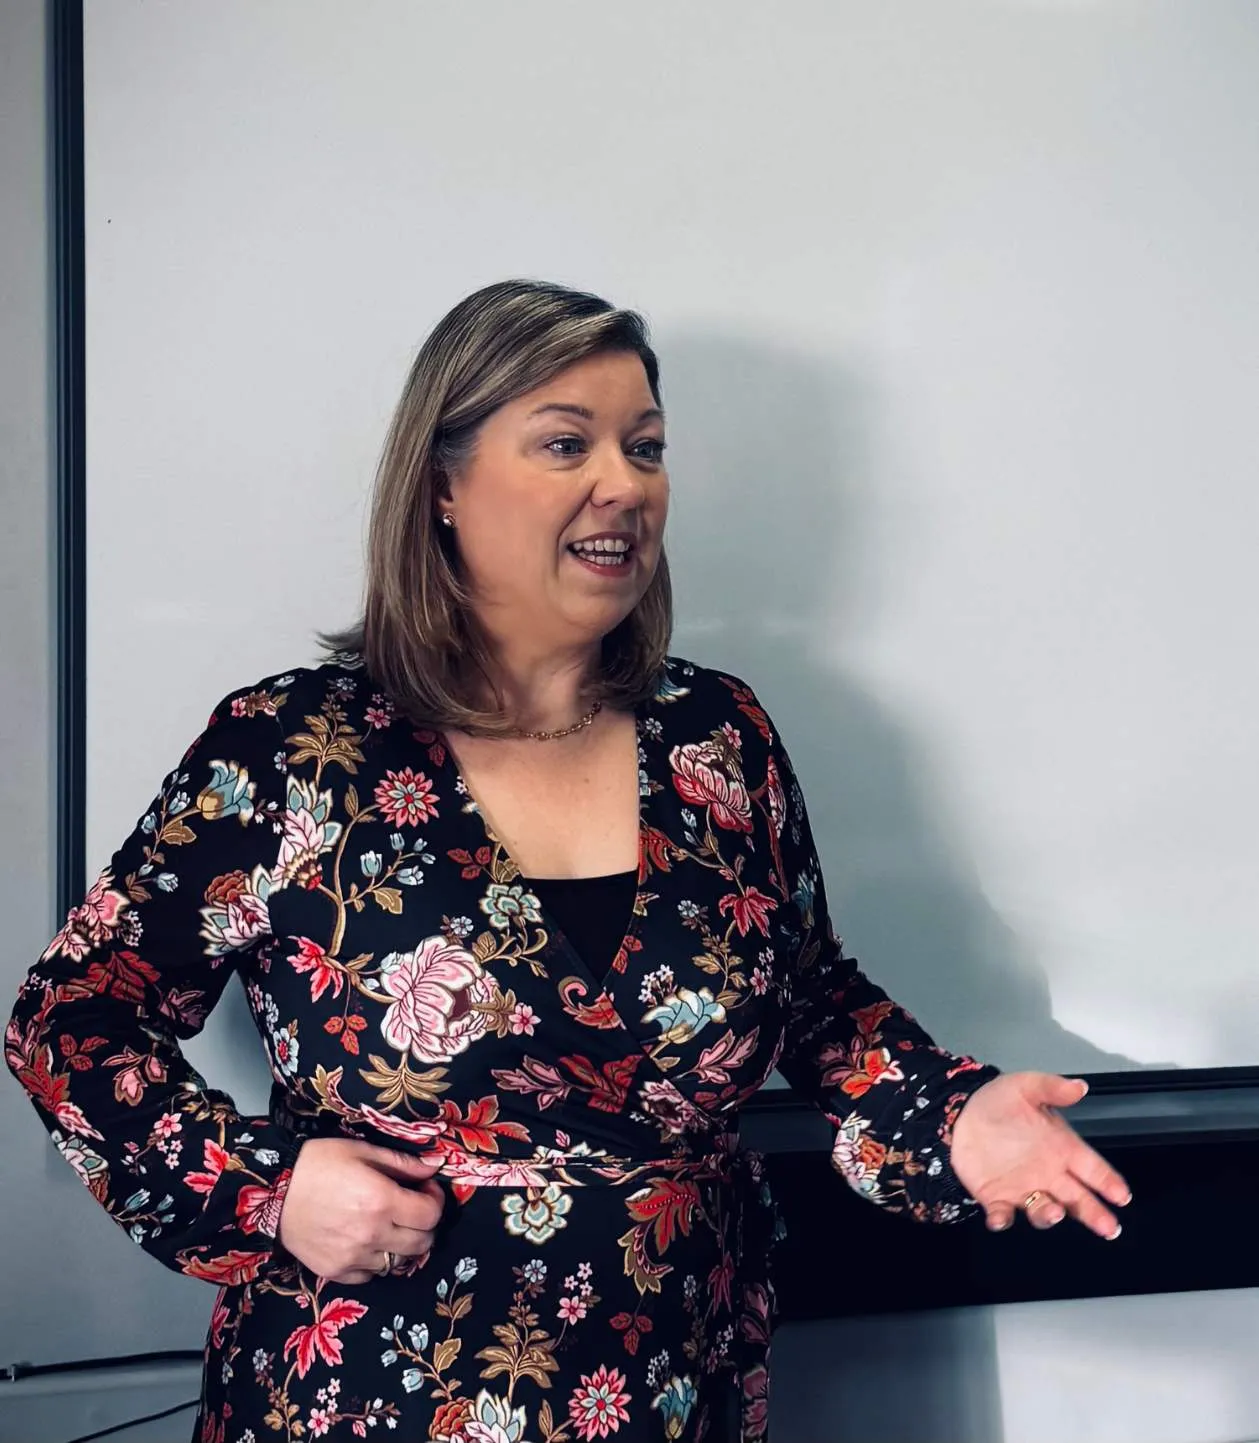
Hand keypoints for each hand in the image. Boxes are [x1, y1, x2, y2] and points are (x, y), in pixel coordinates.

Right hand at [277, 1138, 445, 1282]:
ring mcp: (353, 1258)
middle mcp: (371, 1234)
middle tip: (412, 1209)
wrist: (271, 1191)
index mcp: (381, 1201)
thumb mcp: (362, 1150)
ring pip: (399, 1263)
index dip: (435, 1201)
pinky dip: (375, 1261)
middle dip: (424, 1225)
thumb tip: (435, 1167)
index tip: (425, 1190)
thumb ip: (402, 1163)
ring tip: (388, 1226)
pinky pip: (370, 1275)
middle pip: (422, 1244)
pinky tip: (365, 1242)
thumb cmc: (317, 1163)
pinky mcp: (335, 1272)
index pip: (431, 1216)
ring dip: (401, 1245)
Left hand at [950, 1072, 1130, 1238]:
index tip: (1122, 1194)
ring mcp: (1024, 1188)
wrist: (960, 1113)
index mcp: (1060, 1147)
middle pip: (1077, 1198)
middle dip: (1094, 1213)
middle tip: (1109, 1227)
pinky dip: (1002, 1219)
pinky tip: (1000, 1218)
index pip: (1092, 1167)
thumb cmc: (997, 1102)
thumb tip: (1080, 1086)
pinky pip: (1003, 1214)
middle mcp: (1047, 1173)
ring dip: (1049, 1215)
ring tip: (1055, 1213)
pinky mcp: (997, 1197)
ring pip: (1044, 1209)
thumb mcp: (1025, 1087)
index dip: (1108, 1181)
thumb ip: (1052, 1088)